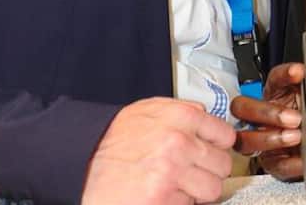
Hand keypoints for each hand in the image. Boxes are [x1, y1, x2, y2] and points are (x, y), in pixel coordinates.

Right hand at [81, 97, 234, 204]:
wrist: (79, 160)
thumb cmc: (111, 137)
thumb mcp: (149, 110)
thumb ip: (183, 111)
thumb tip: (208, 119)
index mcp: (181, 117)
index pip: (226, 135)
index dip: (218, 146)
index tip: (211, 151)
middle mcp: (179, 143)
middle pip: (223, 165)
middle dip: (208, 171)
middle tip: (190, 172)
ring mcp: (171, 173)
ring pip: (211, 190)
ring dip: (196, 191)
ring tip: (176, 185)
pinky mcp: (160, 200)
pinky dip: (177, 203)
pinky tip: (161, 194)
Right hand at [230, 62, 304, 180]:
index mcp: (275, 94)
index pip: (274, 78)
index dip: (284, 74)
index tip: (298, 73)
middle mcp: (263, 115)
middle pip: (243, 107)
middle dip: (266, 112)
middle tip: (293, 118)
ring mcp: (263, 138)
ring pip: (247, 139)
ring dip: (271, 138)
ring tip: (296, 137)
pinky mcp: (272, 162)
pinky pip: (273, 165)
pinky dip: (289, 163)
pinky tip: (301, 159)